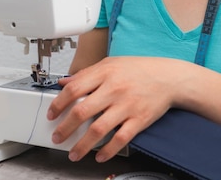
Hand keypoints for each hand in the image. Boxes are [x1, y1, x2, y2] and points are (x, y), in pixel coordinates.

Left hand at [46, 56, 175, 161]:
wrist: (169, 78)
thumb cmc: (139, 70)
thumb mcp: (110, 64)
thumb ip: (87, 73)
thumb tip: (65, 82)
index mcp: (104, 73)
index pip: (74, 89)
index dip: (58, 104)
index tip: (51, 114)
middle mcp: (114, 89)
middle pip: (82, 111)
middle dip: (65, 128)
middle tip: (57, 137)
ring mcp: (126, 106)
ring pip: (98, 129)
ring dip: (82, 145)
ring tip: (73, 153)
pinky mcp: (139, 120)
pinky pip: (120, 139)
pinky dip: (108, 150)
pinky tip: (99, 156)